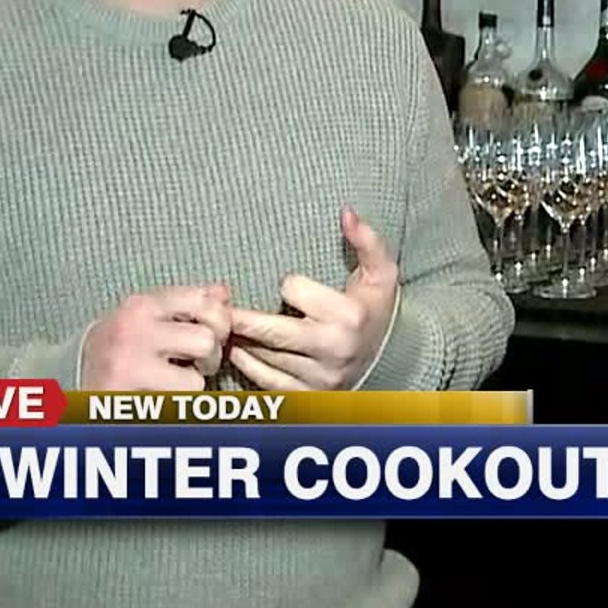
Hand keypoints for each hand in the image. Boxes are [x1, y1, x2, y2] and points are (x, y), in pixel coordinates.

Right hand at [80, 283, 230, 392]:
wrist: (64, 381)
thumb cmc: (116, 348)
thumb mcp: (144, 317)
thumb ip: (184, 304)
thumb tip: (222, 293)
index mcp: (141, 305)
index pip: (204, 299)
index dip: (220, 320)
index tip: (212, 333)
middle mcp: (134, 330)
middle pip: (207, 339)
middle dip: (211, 357)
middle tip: (195, 364)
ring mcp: (129, 365)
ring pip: (196, 378)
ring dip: (193, 386)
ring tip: (174, 382)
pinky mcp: (127, 398)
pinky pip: (177, 405)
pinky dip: (176, 406)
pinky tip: (158, 397)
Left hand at [226, 208, 397, 390]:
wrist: (390, 359)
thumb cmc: (376, 309)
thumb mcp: (382, 272)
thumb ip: (367, 241)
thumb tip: (346, 212)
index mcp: (348, 317)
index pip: (295, 291)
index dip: (290, 285)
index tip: (292, 287)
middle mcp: (333, 350)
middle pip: (271, 331)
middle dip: (240, 318)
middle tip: (216, 306)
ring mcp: (319, 378)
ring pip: (264, 356)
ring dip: (240, 340)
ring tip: (225, 325)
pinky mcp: (308, 396)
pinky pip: (266, 382)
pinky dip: (247, 366)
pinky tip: (238, 350)